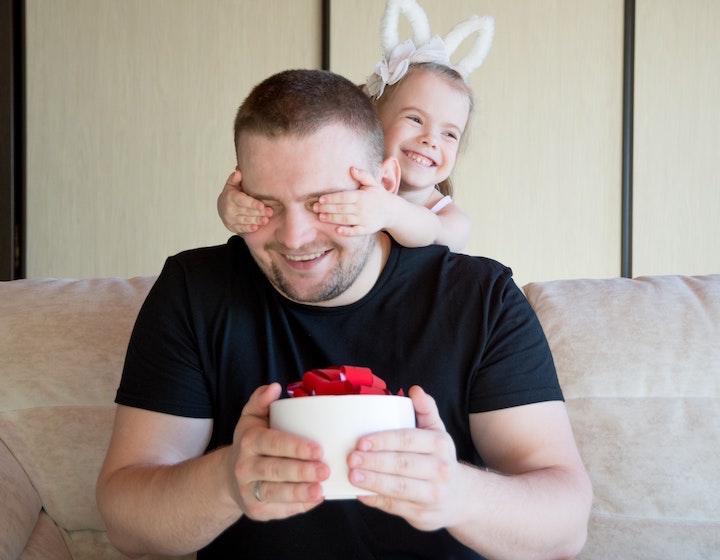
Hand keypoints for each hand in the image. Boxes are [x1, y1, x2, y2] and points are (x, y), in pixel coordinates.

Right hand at [217, 170, 272, 233]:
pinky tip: (256, 227)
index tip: (262, 205)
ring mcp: (230, 219)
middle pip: (246, 211)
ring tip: (266, 220)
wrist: (222, 208)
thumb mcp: (232, 185)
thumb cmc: (232, 194)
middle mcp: (229, 209)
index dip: (252, 203)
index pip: (242, 200)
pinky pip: (241, 228)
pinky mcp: (232, 227)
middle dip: (258, 212)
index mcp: (230, 197)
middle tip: (270, 212)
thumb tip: (238, 172)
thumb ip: (235, 179)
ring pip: (245, 220)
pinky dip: (248, 228)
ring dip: (256, 221)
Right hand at [227, 383, 328, 520]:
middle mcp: (245, 467)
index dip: (295, 447)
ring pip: (276, 493)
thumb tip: (274, 387)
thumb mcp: (251, 418)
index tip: (318, 449)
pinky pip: (279, 510)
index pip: (272, 443)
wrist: (228, 477)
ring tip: (320, 489)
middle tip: (325, 469)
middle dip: (302, 471)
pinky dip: (298, 507)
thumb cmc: (251, 443)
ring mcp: (249, 491)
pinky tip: (315, 499)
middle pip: (275, 470)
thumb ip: (261, 401)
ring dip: (300, 493)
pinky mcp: (256, 511)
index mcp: (248, 441)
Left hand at [313, 167, 397, 235]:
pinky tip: (337, 230)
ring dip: (333, 219)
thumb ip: (363, 176)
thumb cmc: (379, 195)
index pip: (343, 197)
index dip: (331, 198)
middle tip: (315, 208)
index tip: (320, 199)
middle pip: (342, 208)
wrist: (392, 211)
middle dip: (327, 208)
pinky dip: (347, 231)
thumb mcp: (373, 183)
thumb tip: (352, 168)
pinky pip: (356, 231)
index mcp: (362, 196)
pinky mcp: (367, 229)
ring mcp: (365, 219)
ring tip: (321, 217)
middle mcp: (362, 208)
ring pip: (346, 219)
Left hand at [348, 386, 465, 531]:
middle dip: (374, 462)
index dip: (383, 441)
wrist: (460, 497)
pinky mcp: (421, 514)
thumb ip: (426, 409)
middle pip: (402, 464)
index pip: (408, 440)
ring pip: (398, 488)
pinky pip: (395, 506)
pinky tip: (360, 494)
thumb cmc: (439, 458)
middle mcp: (439, 469)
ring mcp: (431, 494)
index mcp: (439, 444)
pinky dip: (376, 500)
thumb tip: (415, 390)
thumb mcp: (437, 432)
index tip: (361, 441)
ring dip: (373, 482)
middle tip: (351, 458)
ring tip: (352, 476)